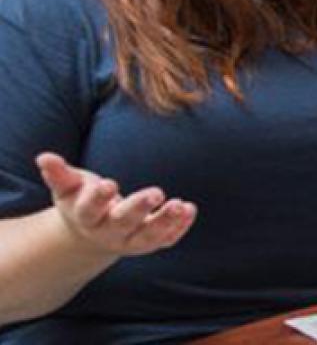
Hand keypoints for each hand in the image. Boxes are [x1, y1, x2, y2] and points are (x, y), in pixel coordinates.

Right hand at [36, 152, 196, 257]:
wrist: (92, 233)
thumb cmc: (81, 200)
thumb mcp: (69, 188)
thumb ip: (59, 174)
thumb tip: (43, 157)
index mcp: (85, 217)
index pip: (90, 209)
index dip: (98, 198)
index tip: (109, 184)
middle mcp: (108, 232)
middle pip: (123, 223)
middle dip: (138, 208)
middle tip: (156, 192)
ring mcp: (130, 240)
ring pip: (148, 236)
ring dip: (165, 221)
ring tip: (180, 205)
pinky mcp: (150, 242)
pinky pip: (166, 239)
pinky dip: (179, 228)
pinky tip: (190, 209)